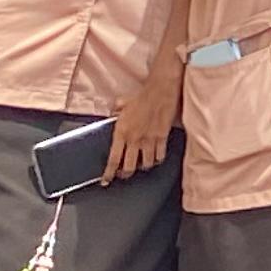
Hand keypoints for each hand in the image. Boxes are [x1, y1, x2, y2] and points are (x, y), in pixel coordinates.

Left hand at [103, 57, 179, 185]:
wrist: (161, 90)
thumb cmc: (142, 95)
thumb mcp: (123, 103)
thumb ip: (117, 111)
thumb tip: (114, 112)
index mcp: (121, 132)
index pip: (113, 159)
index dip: (109, 173)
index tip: (106, 180)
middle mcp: (134, 139)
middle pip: (129, 167)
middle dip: (125, 174)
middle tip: (124, 174)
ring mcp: (149, 140)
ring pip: (146, 164)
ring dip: (143, 166)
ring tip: (142, 164)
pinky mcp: (163, 137)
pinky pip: (160, 155)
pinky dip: (158, 159)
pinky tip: (156, 157)